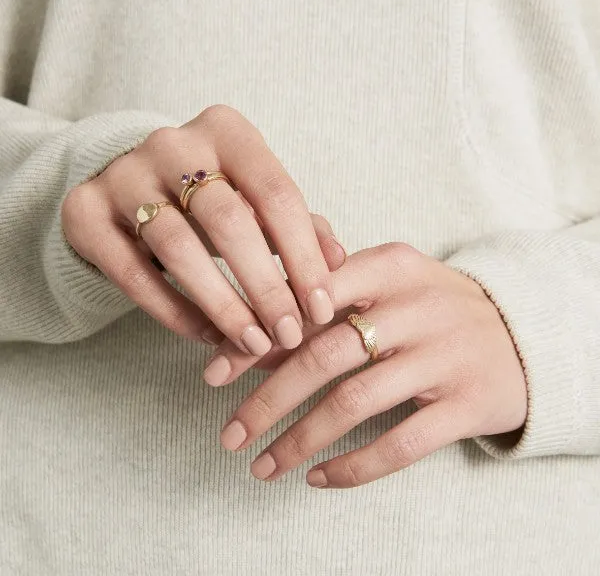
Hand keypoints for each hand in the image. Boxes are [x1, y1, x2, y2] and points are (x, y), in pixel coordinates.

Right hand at [62, 105, 343, 353]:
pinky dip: (175, 312)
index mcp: (227, 131)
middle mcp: (172, 143)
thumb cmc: (209, 197)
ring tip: (253, 344)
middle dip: (266, 287)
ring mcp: (123, 174)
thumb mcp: (256, 198)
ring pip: (179, 249)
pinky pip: (134, 273)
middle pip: (229, 222)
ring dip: (224, 306)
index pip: (277, 194)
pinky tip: (206, 337)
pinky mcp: (85, 212)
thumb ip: (299, 224)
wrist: (127, 185)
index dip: (304, 256)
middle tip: (289, 334)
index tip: (319, 308)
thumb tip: (338, 260)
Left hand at [215, 243, 527, 487]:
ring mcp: (445, 355)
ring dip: (299, 440)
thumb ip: (322, 306)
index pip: (306, 300)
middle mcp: (416, 306)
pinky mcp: (468, 403)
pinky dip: (353, 466)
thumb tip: (248, 341)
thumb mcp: (386, 288)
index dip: (255, 339)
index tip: (214, 375)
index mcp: (389, 267)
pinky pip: (400, 443)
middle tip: (229, 435)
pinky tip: (319, 477)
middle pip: (322, 356)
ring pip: (354, 403)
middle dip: (266, 401)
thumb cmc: (433, 308)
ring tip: (263, 466)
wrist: (521, 333)